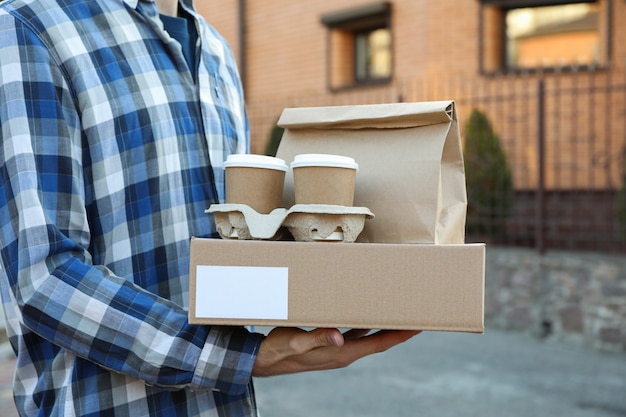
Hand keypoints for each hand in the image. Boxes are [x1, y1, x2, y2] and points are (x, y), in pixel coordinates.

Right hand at [252, 327, 420, 376]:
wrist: (264, 359)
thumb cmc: (279, 350)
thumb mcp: (296, 342)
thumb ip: (317, 338)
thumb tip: (339, 336)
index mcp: (341, 353)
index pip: (379, 343)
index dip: (400, 335)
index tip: (418, 325)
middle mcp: (344, 352)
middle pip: (379, 340)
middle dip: (397, 329)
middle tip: (414, 313)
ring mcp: (337, 349)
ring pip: (368, 336)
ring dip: (382, 325)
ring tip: (395, 310)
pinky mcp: (329, 344)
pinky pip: (354, 333)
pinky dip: (365, 323)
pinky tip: (366, 312)